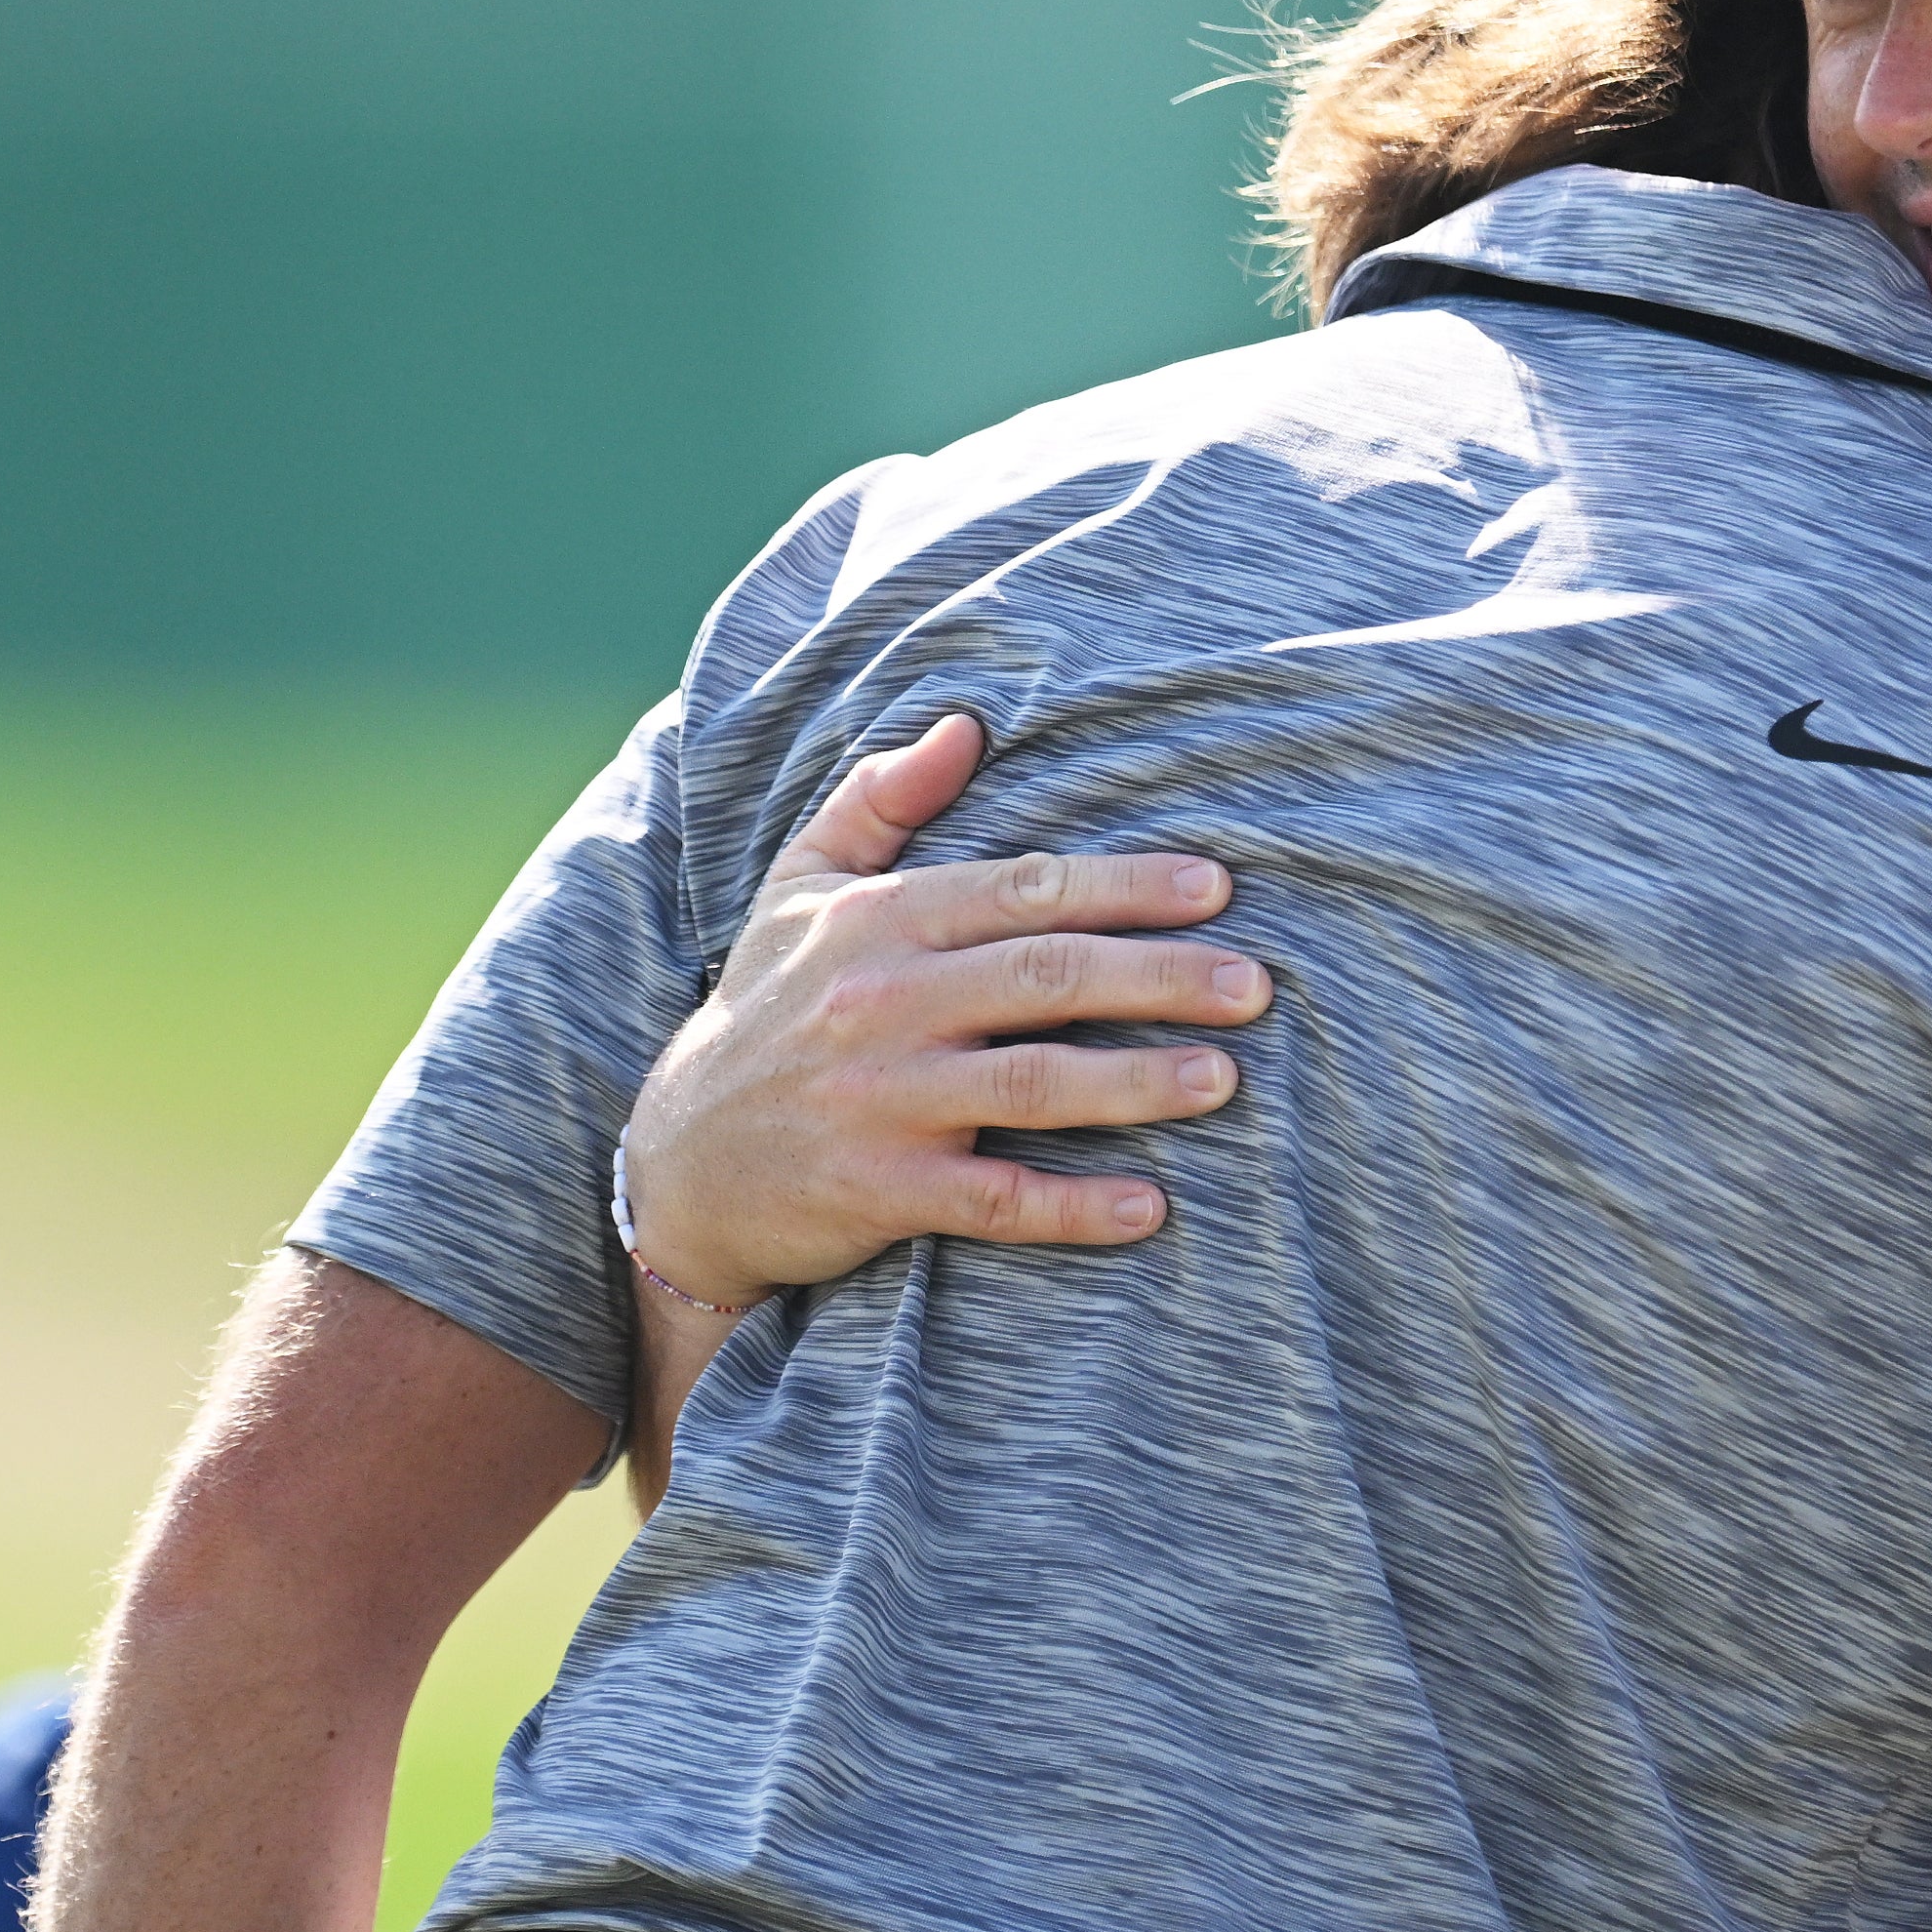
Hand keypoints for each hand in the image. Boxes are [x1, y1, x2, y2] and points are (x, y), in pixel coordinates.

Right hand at [614, 710, 1269, 1313]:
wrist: (678, 1161)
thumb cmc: (768, 1010)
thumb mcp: (799, 890)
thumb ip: (880, 802)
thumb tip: (966, 723)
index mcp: (878, 924)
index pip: (1021, 891)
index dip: (1123, 887)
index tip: (1218, 889)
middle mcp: (881, 1005)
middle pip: (1043, 979)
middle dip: (1158, 977)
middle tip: (1254, 983)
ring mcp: (881, 1102)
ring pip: (1030, 1087)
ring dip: (1135, 1084)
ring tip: (1225, 1077)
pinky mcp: (879, 1191)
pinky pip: (994, 1200)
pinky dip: (1072, 1207)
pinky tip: (1149, 1207)